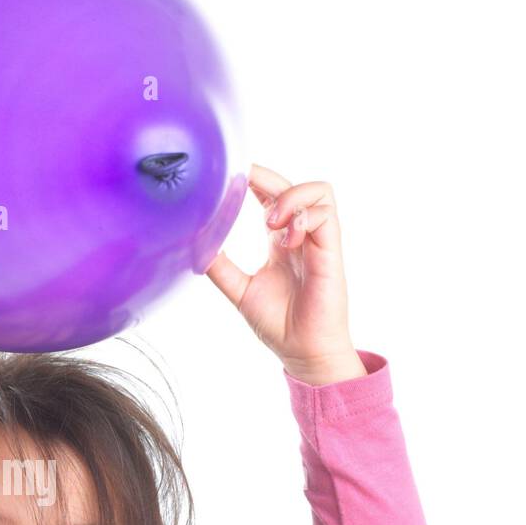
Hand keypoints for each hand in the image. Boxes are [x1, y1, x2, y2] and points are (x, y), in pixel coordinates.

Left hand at [205, 163, 364, 383]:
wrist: (302, 351)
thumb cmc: (278, 323)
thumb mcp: (239, 290)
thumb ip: (220, 267)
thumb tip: (194, 247)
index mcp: (278, 241)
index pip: (270, 196)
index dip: (254, 179)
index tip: (231, 173)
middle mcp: (299, 235)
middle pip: (291, 185)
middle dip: (267, 176)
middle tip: (243, 180)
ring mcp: (317, 241)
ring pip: (318, 191)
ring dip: (290, 198)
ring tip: (268, 223)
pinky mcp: (331, 251)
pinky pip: (326, 215)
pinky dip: (304, 218)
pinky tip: (286, 240)